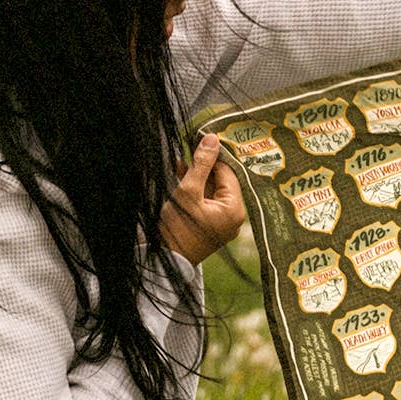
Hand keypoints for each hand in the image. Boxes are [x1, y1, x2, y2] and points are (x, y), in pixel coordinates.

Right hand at [159, 134, 245, 264]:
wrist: (165, 260)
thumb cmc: (177, 228)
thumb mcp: (188, 191)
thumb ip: (201, 164)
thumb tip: (212, 139)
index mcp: (235, 209)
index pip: (228, 173)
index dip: (215, 155)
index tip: (202, 139)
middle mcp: (235, 217)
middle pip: (222, 182)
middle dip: (205, 165)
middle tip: (192, 146)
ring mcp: (223, 222)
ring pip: (212, 190)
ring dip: (198, 176)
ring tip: (182, 161)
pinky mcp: (211, 226)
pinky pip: (206, 201)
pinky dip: (196, 190)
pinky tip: (181, 174)